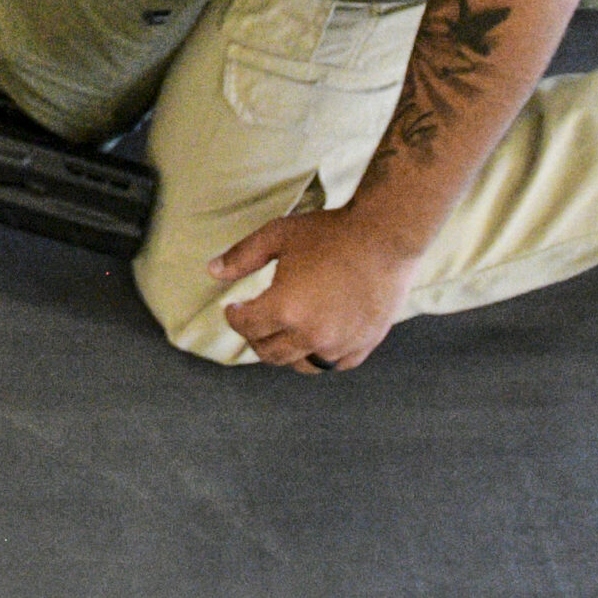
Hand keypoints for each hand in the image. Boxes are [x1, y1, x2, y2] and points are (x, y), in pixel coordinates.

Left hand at [210, 206, 422, 373]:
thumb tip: (211, 271)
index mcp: (284, 309)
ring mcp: (338, 345)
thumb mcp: (279, 235)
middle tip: (255, 321)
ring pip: (299, 365)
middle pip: (268, 351)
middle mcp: (310, 335)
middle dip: (255, 337)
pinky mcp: (362, 346)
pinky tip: (316, 340)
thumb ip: (243, 256)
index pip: (246, 326)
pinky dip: (319, 356)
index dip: (235, 316)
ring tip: (283, 333)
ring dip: (285, 352)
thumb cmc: (330, 232)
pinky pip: (333, 365)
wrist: (385, 237)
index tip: (235, 308)